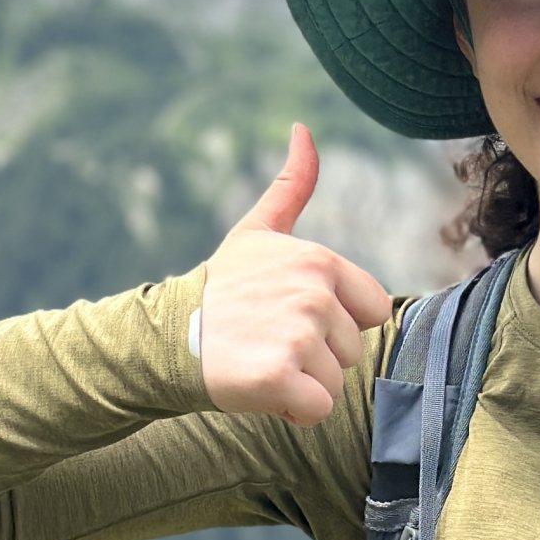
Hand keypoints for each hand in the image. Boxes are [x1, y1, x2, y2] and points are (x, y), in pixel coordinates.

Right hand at [198, 124, 392, 426]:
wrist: (167, 338)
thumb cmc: (220, 289)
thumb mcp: (258, 231)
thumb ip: (292, 185)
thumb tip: (303, 129)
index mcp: (319, 261)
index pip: (372, 312)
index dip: (336, 324)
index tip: (291, 315)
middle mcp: (314, 295)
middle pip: (352, 351)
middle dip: (316, 356)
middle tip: (268, 340)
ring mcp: (297, 336)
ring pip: (334, 382)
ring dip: (302, 383)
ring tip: (260, 360)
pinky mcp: (279, 377)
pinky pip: (318, 410)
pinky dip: (292, 411)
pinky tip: (259, 388)